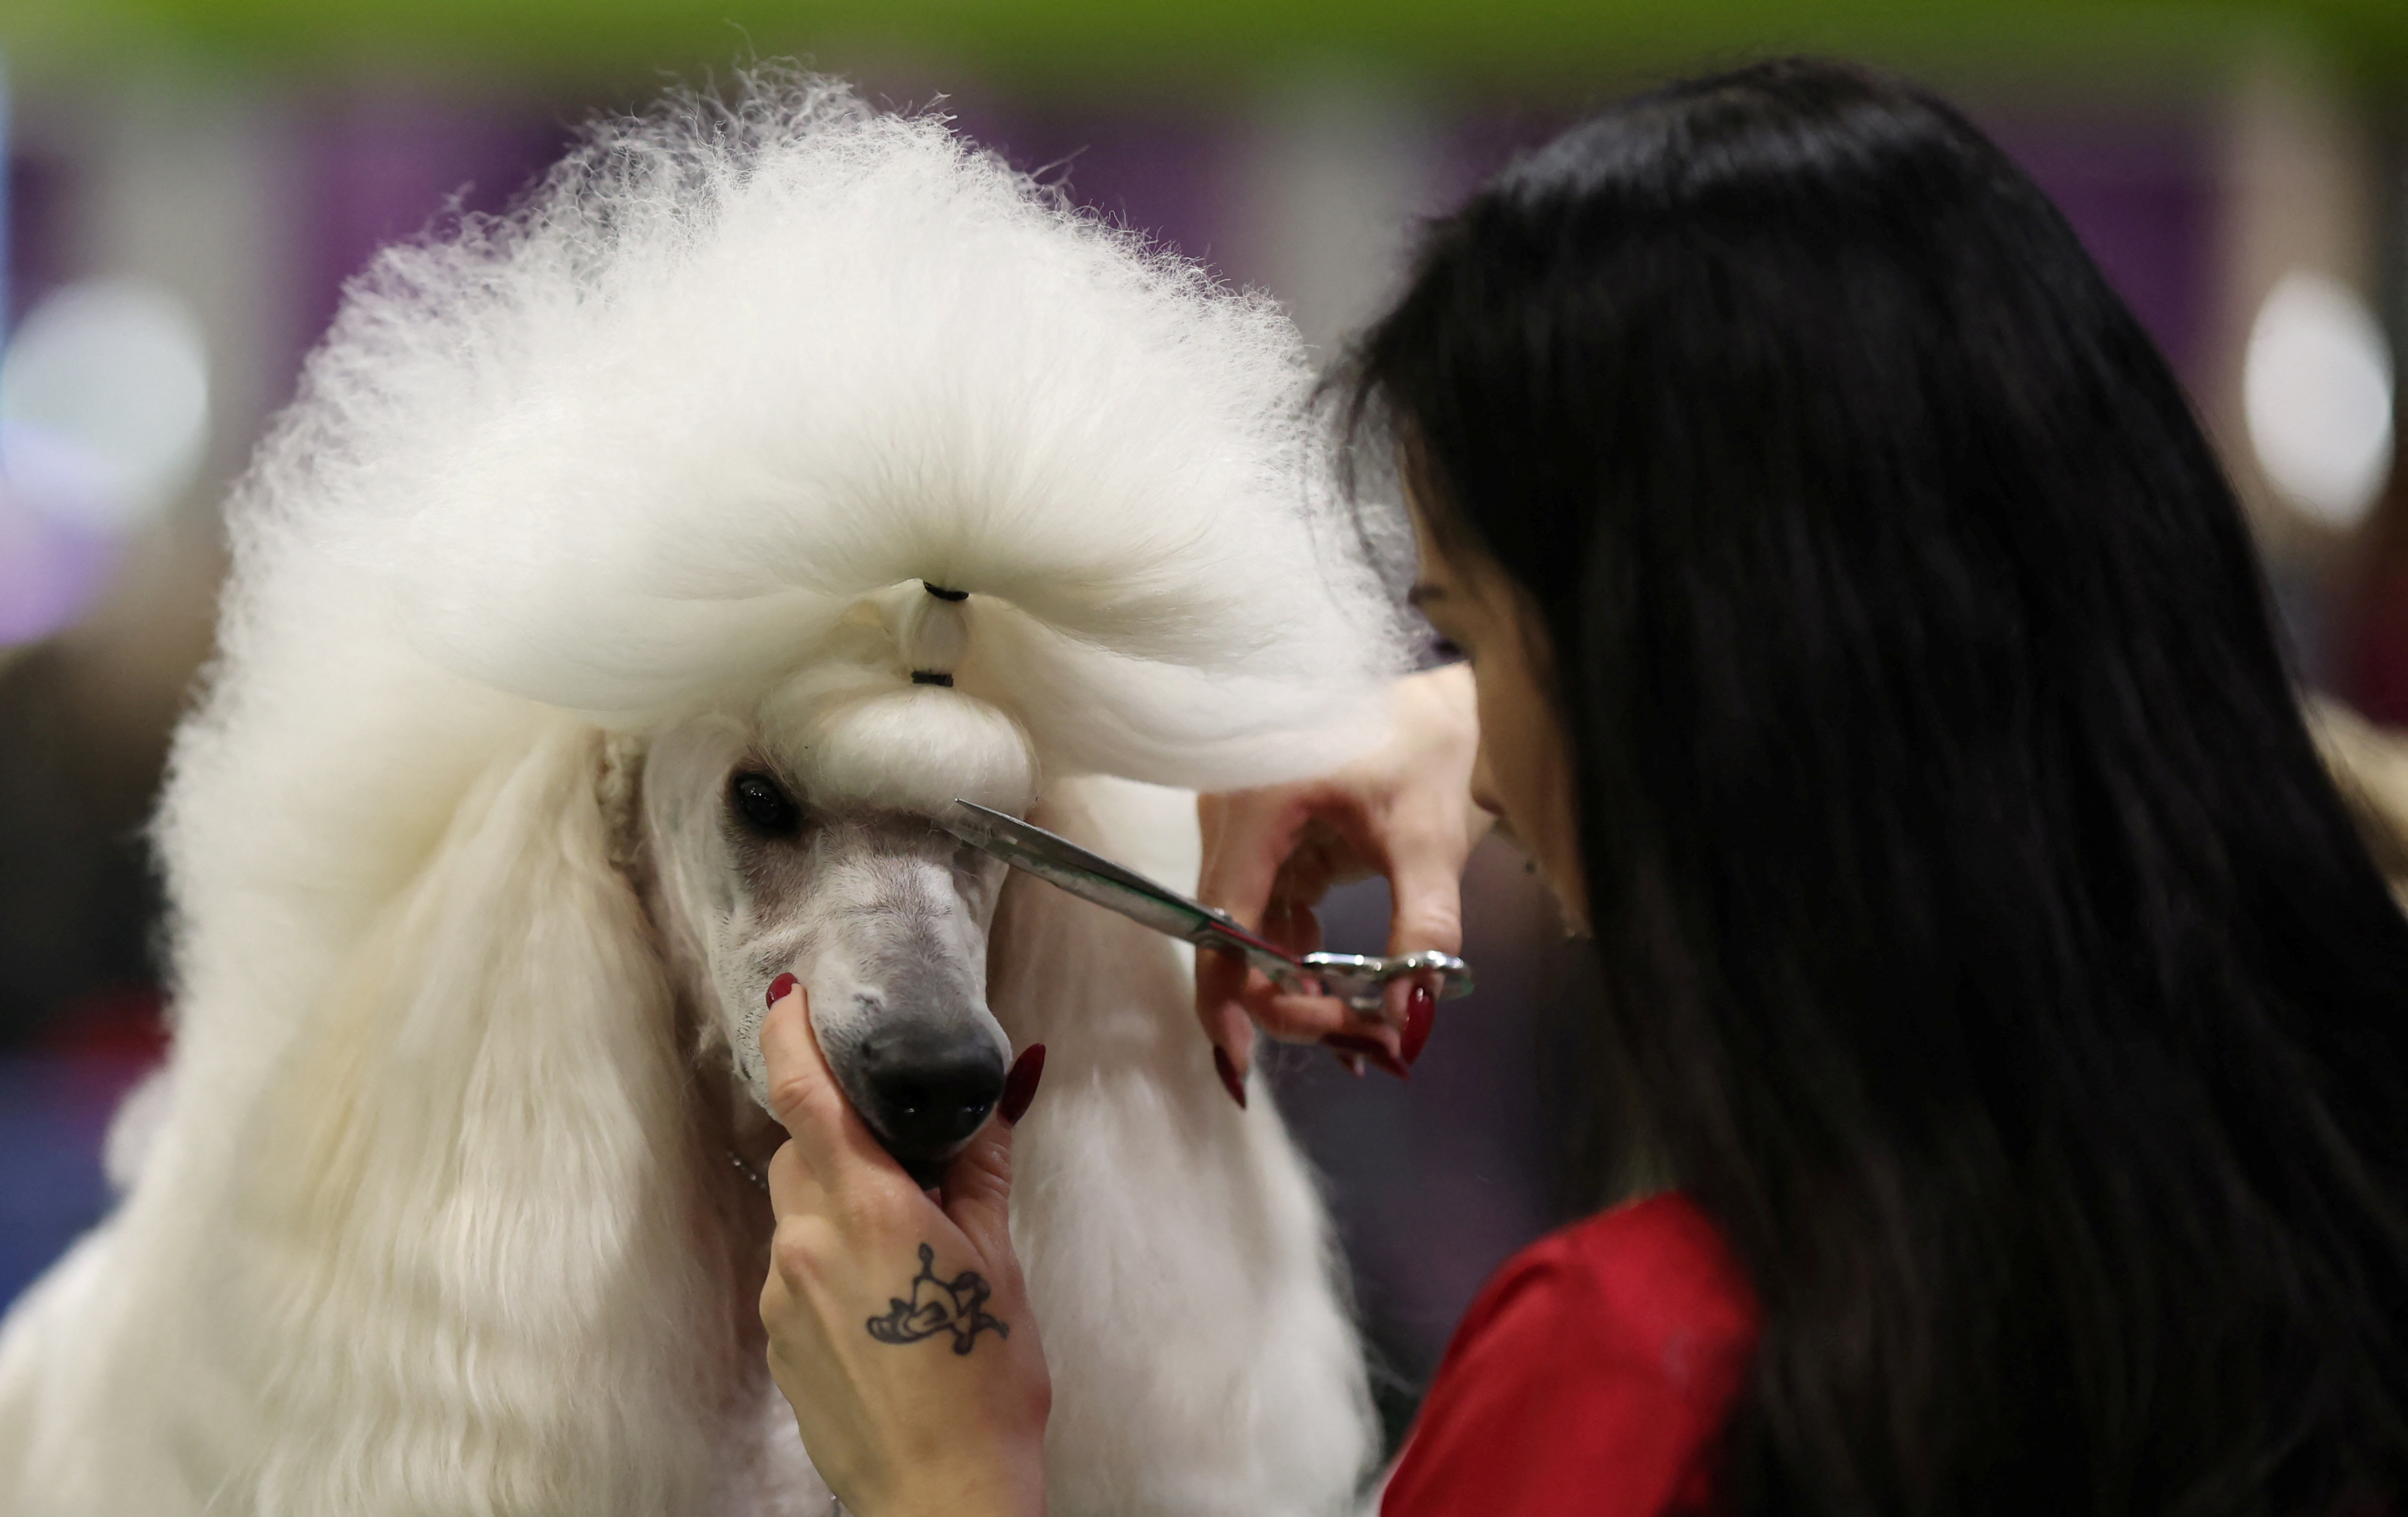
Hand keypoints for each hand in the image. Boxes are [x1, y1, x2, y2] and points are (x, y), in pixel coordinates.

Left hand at [757, 985, 1051, 1516]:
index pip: (802, 1094)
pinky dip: (832, 1255)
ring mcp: (782, 1296)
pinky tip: (887, 1296)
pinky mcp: (777, 1340)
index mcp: (862, 1208)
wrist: (940, 1495)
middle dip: (841, 1132)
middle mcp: (804, 1243)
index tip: (791, 994)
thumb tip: (1018, 1074)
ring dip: (840, 1199)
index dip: (789, 1033)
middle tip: (905, 1149)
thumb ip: (986, 1160)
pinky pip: (796, 1266)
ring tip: (909, 1237)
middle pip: (799, 1149)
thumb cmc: (984, 1378)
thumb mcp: (998, 1258)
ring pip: (797, 1210)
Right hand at [1195, 663, 1488, 1087]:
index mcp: (1255, 807)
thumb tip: (1410, 1017)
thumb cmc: (1423, 744)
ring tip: (1362, 1037)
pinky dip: (1299, 963)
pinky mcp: (1268, 844)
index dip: (1229, 995)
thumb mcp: (1430, 837)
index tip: (1245, 1064)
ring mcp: (1245, 833)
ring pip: (1248, 936)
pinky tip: (1341, 1000)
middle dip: (1283, 1005)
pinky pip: (1267, 919)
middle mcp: (1231, 822)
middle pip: (1229, 938)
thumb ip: (1421, 927)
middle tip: (1358, 1047)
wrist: (1430, 687)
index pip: (1222, 921)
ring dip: (1295, 991)